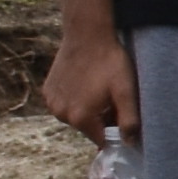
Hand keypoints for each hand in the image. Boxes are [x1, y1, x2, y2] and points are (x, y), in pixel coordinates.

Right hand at [38, 23, 138, 143]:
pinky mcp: (47, 90)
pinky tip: (85, 82)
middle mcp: (61, 114)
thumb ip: (129, 121)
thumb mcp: (126, 92)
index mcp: (80, 118)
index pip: (101, 139)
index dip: (114, 132)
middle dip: (101, 119)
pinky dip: (74, 98)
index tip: (121, 117)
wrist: (87, 34)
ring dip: (87, 109)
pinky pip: (64, 103)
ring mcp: (52, 102)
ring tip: (98, 88)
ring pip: (75, 115)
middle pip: (87, 127)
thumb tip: (130, 144)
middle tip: (112, 98)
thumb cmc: (110, 62)